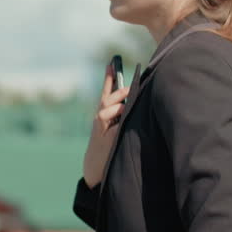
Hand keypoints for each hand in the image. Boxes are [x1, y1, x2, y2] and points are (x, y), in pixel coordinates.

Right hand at [82, 63, 130, 187]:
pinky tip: (122, 109)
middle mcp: (100, 118)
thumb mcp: (117, 131)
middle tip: (130, 83)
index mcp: (105, 115)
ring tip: (129, 93)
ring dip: (118, 99)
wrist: (96, 168)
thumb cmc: (110, 150)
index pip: (106, 92)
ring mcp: (99, 126)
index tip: (111, 63)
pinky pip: (106, 118)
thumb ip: (123, 116)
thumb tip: (135, 100)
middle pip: (107, 98)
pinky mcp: (101, 134)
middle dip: (117, 89)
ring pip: (106, 106)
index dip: (108, 78)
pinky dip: (114, 112)